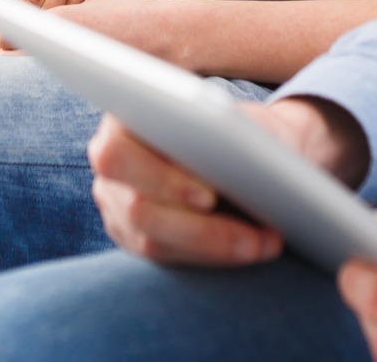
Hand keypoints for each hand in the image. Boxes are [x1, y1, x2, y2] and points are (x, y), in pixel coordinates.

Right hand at [87, 97, 364, 265]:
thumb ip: (227, 131)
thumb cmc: (240, 127)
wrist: (242, 147)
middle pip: (137, 209)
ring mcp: (118, 206)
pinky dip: (214, 255)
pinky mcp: (137, 236)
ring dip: (216, 246)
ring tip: (265, 244)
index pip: (118, 154)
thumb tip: (237, 156)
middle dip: (197, 227)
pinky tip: (253, 249)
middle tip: (252, 235)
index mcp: (122, 121)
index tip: (211, 197)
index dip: (161, 179)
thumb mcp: (240, 120)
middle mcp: (112, 167)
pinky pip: (168, 256)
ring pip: (153, 241)